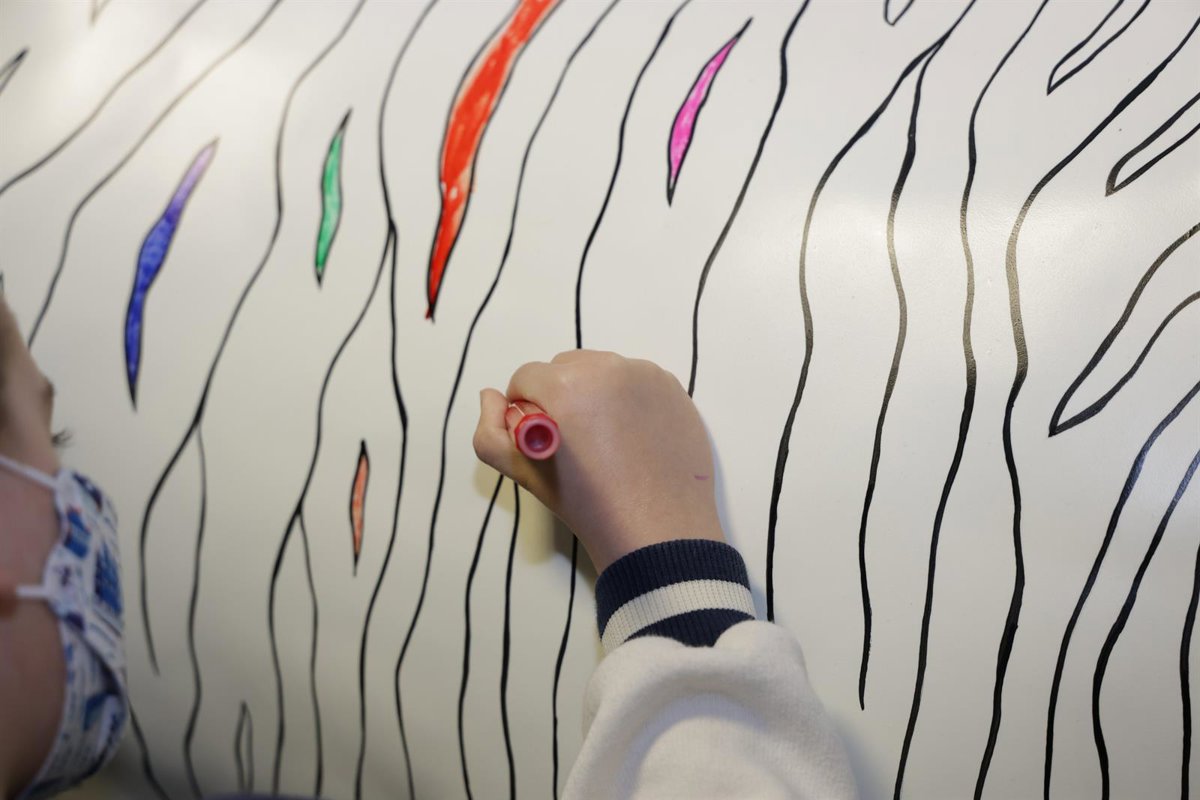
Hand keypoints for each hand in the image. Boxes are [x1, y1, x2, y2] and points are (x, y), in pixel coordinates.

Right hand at [473, 351, 724, 572]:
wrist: (659, 530)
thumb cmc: (588, 505)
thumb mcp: (526, 474)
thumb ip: (490, 433)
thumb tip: (490, 395)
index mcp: (567, 385)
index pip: (527, 377)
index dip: (525, 406)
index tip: (540, 438)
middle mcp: (609, 368)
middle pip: (564, 367)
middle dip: (559, 396)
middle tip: (572, 440)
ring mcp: (646, 375)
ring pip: (601, 369)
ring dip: (592, 393)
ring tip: (602, 439)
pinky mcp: (673, 386)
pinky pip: (635, 380)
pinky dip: (627, 399)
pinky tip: (631, 436)